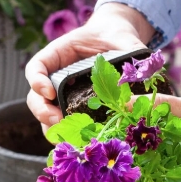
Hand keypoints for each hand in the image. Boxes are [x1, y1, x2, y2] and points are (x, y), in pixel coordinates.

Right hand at [25, 3, 155, 132]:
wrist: (117, 45)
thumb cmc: (117, 38)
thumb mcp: (124, 40)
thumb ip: (132, 52)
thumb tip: (144, 73)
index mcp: (58, 55)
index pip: (36, 67)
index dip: (37, 80)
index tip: (50, 92)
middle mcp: (54, 77)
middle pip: (35, 98)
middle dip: (43, 112)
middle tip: (57, 120)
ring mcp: (61, 96)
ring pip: (45, 116)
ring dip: (52, 128)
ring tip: (68, 138)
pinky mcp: (73, 110)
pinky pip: (62, 125)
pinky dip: (67, 135)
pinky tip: (78, 143)